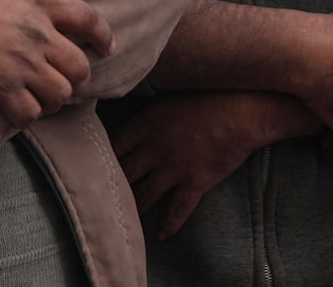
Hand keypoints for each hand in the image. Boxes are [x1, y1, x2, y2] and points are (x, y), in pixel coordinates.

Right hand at [0, 0, 114, 128]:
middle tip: (67, 76)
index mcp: (36, 3)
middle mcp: (36, 37)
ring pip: (60, 93)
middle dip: (77, 75)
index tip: (106, 47)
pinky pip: (31, 113)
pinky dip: (29, 114)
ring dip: (54, 96)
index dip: (103, 35)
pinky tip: (21, 108)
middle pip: (79, 66)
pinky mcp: (1, 90)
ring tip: (44, 94)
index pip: (88, 19)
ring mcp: (21, 66)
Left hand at [113, 90, 315, 238]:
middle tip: (99, 199)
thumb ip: (145, 114)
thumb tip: (129, 118)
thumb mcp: (166, 98)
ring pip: (144, 195)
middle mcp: (153, 149)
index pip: (112, 147)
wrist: (241, 110)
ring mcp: (173, 168)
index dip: (100, 158)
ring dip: (134, 208)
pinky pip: (178, 209)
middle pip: (123, 174)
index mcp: (144, 126)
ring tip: (124, 219)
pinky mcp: (195, 182)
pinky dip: (169, 224)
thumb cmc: (205, 96)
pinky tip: (160, 235)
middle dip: (110, 187)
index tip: (92, 168)